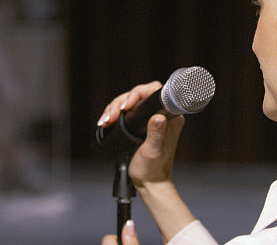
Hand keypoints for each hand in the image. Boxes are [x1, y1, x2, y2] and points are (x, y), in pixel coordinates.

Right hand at [98, 83, 194, 241]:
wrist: (149, 183)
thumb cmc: (153, 170)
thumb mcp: (153, 152)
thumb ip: (156, 134)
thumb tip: (158, 117)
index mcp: (170, 118)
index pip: (154, 93)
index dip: (137, 94)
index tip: (126, 106)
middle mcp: (161, 114)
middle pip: (138, 96)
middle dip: (121, 103)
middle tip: (111, 117)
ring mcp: (150, 118)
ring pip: (129, 102)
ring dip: (114, 109)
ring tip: (106, 121)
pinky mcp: (141, 124)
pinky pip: (126, 112)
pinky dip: (114, 114)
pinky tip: (106, 122)